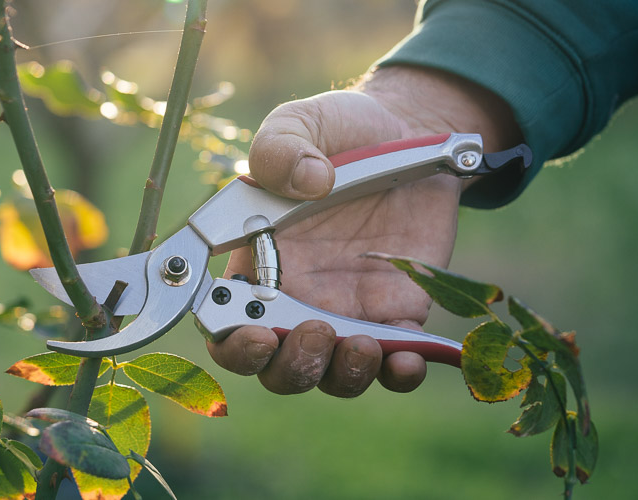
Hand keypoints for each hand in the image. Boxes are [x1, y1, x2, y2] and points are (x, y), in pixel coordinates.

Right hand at [206, 66, 520, 396]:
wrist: (411, 134)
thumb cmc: (341, 131)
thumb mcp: (302, 122)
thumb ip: (282, 146)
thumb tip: (306, 181)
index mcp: (256, 263)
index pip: (226, 326)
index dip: (233, 345)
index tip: (254, 334)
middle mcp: (297, 299)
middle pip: (278, 367)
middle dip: (292, 366)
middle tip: (315, 331)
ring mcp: (348, 311)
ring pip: (332, 376)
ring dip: (342, 375)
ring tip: (362, 345)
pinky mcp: (398, 313)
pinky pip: (395, 364)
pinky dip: (399, 374)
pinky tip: (407, 358)